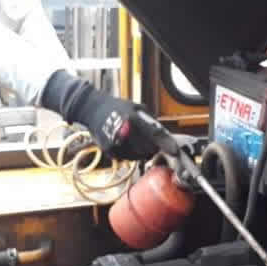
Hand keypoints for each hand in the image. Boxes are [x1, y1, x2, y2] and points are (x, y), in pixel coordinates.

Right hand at [40, 71, 171, 159]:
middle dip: (152, 147)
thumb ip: (151, 122)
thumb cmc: (117, 107)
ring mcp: (116, 143)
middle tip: (150, 142)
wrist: (91, 109)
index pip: (155, 135)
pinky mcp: (109, 151)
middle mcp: (125, 132)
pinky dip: (130, 154)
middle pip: (148, 149)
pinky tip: (125, 143)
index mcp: (133, 118)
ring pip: (138, 156)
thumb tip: (164, 136)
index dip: (166, 144)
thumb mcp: (136, 107)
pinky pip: (127, 158)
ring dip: (142, 152)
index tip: (174, 151)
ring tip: (135, 140)